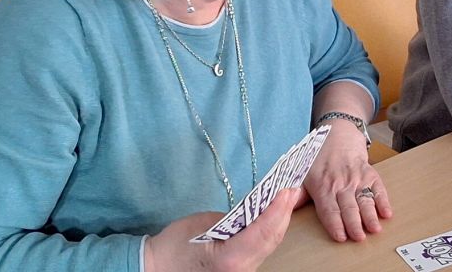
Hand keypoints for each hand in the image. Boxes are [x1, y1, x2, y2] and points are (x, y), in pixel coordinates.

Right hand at [144, 187, 298, 271]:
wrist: (158, 269)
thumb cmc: (175, 245)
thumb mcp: (203, 224)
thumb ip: (234, 218)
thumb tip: (256, 208)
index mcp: (230, 259)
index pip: (263, 232)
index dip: (278, 210)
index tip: (287, 190)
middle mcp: (242, 270)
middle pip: (271, 239)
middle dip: (284, 212)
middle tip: (293, 188)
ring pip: (270, 245)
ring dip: (280, 221)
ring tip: (288, 198)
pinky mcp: (243, 270)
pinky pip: (262, 248)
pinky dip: (270, 230)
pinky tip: (276, 214)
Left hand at [302, 119, 392, 241]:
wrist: (337, 134)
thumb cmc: (319, 158)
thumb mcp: (303, 173)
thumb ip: (296, 194)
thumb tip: (283, 208)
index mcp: (322, 186)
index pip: (329, 209)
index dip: (335, 224)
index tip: (341, 237)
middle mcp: (340, 183)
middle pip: (348, 207)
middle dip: (354, 224)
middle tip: (360, 238)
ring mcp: (356, 178)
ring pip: (364, 199)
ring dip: (370, 215)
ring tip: (375, 229)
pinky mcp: (369, 173)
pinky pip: (378, 187)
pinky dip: (383, 200)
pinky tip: (387, 212)